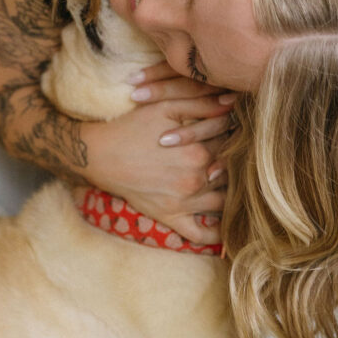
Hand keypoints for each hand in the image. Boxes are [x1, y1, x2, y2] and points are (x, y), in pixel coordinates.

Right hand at [82, 62, 238, 243]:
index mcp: (199, 152)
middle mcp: (196, 180)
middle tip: (237, 156)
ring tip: (237, 184)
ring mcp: (185, 202)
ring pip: (225, 201)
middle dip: (236, 162)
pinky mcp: (172, 217)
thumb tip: (232, 102)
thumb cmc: (132, 127)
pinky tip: (227, 227)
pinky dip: (218, 235)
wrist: (100, 155)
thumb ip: (201, 103)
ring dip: (234, 193)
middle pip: (231, 171)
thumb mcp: (165, 106)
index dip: (233, 135)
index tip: (233, 131)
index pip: (230, 143)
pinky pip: (201, 234)